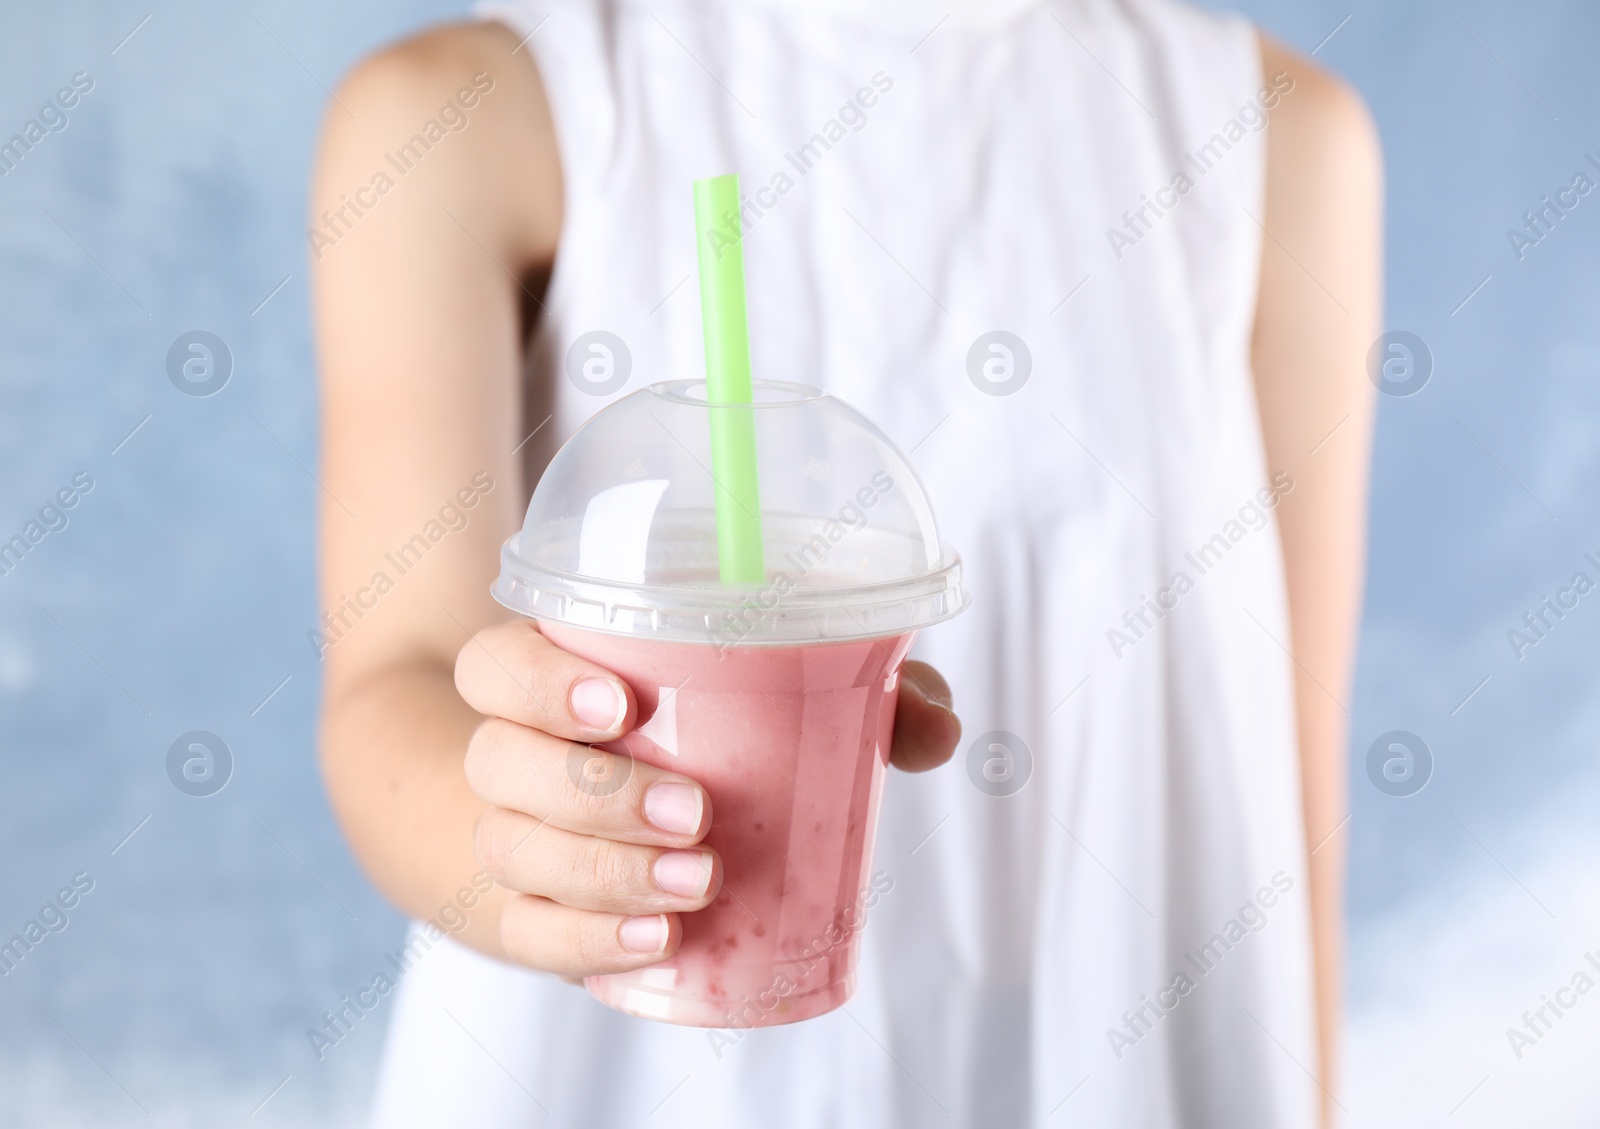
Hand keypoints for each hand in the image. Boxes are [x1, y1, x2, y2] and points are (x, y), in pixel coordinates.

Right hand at [455, 620, 961, 979]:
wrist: (601, 815)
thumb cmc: (702, 736)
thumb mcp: (785, 700)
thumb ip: (866, 696)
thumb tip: (935, 726)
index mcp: (552, 674)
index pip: (496, 663)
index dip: (539, 681)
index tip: (623, 705)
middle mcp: (514, 752)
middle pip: (501, 760)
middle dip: (597, 792)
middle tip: (696, 813)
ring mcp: (511, 837)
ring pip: (513, 849)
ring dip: (603, 873)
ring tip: (696, 884)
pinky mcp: (527, 915)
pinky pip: (528, 933)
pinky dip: (587, 942)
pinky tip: (656, 943)